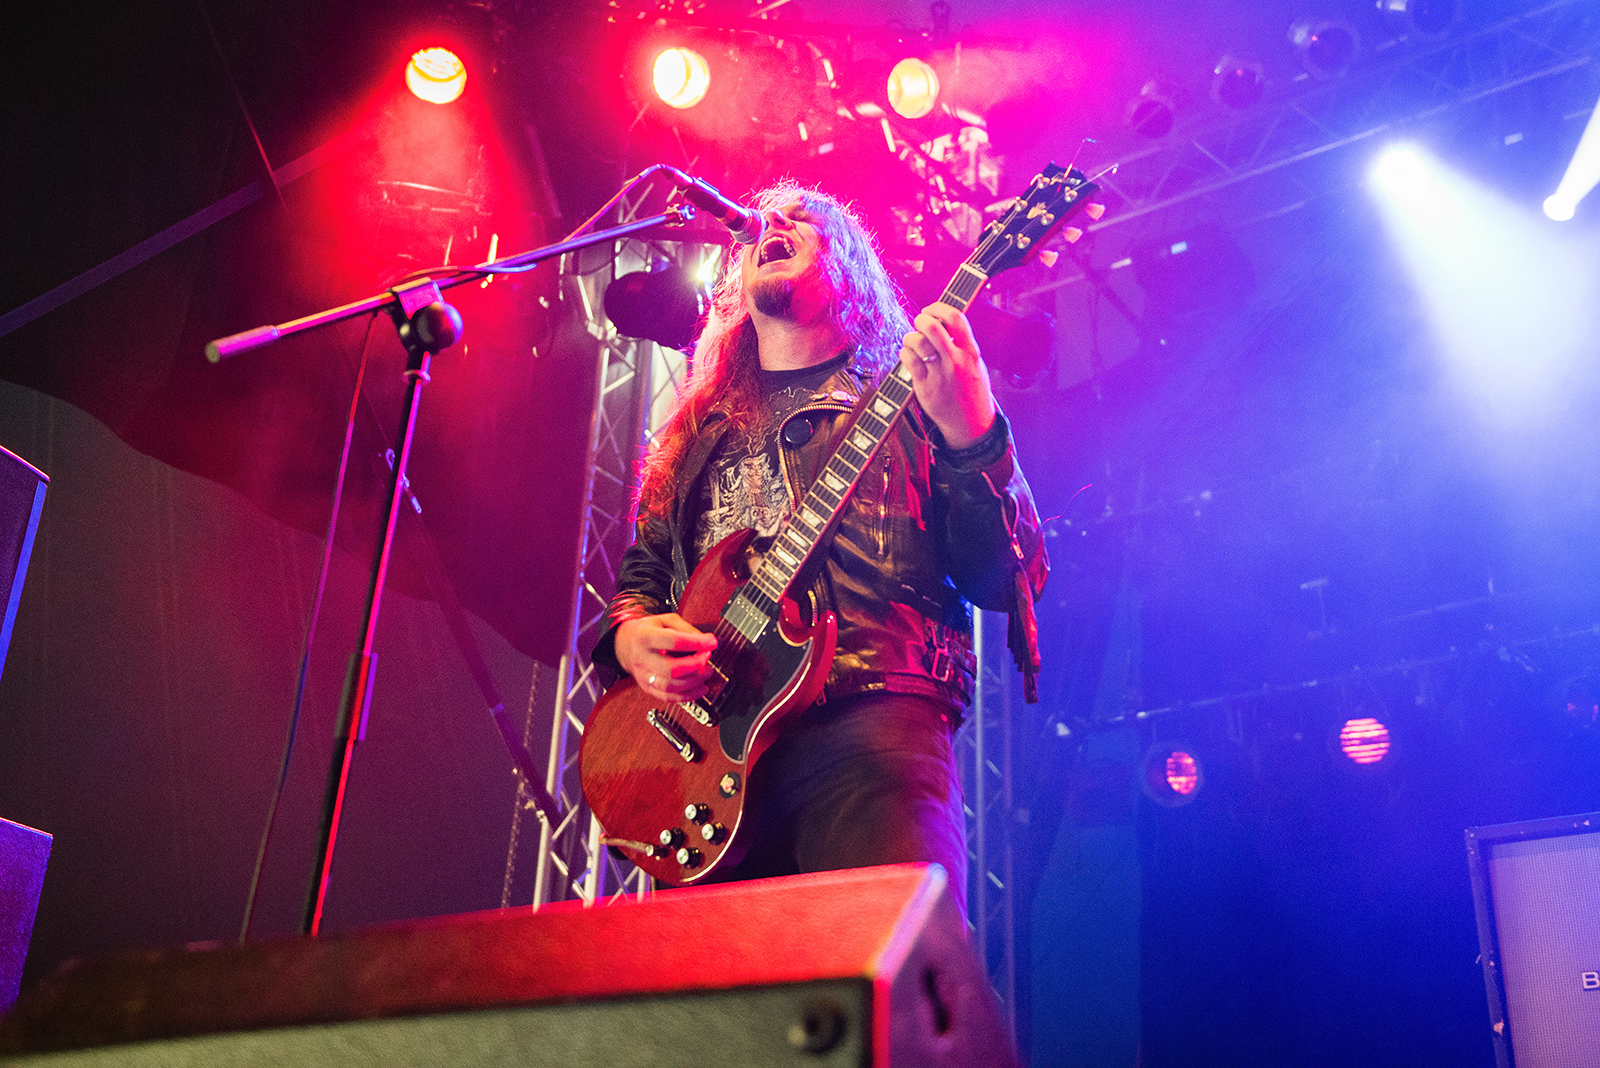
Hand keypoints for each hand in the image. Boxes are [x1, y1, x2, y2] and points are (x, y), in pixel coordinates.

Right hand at [615, 613, 717, 702]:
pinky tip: (700, 689)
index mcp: (645, 637)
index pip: (673, 641)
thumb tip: (705, 641)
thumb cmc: (648, 631)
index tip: (712, 642)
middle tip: (707, 658)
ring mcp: (643, 676)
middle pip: (670, 668)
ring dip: (694, 682)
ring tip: (707, 673)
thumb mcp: (665, 620)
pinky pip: (668, 698)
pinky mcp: (647, 688)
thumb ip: (686, 628)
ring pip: (670, 686)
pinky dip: (687, 696)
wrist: (625, 644)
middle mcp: (642, 658)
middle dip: (694, 665)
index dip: (696, 642)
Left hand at [898, 302, 996, 448]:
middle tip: (919, 323)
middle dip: (921, 319)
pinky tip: (908, 355)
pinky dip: (904, 352)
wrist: (971, 424)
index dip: (939, 308)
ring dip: (910, 337)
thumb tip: (941, 320)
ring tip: (913, 342)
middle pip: (932, 328)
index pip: (956, 318)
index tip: (931, 310)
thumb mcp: (975, 363)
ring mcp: (939, 375)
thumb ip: (962, 343)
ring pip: (917, 343)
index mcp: (971, 352)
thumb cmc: (971, 390)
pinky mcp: (925, 387)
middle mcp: (956, 362)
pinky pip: (908, 360)